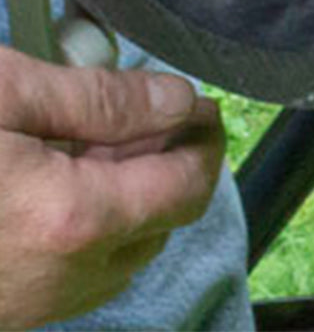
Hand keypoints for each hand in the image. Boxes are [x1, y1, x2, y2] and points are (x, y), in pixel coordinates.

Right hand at [0, 47, 223, 327]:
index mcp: (72, 220)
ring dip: (130, 197)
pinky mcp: (2, 313)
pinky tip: (56, 177)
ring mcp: (27, 307)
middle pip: (161, 222)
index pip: (187, 185)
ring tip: (101, 140)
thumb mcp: (6, 93)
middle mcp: (59, 278)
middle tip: (149, 111)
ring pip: (121, 253)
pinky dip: (87, 226)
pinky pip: (73, 275)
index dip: (205, 137)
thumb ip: (104, 100)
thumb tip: (175, 99)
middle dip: (169, 163)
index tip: (198, 101)